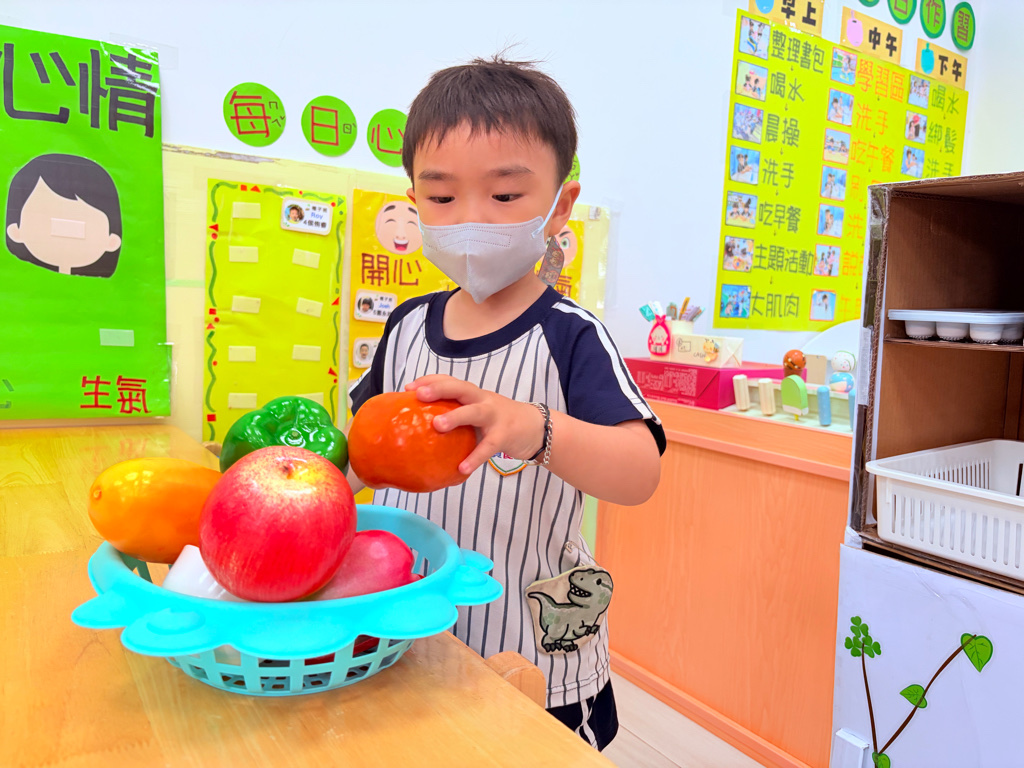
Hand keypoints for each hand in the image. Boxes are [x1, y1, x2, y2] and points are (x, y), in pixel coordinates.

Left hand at [405, 375, 544, 474]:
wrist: (535, 427)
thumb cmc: (499, 420)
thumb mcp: (477, 412)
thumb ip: (456, 416)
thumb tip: (422, 430)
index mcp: (473, 394)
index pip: (450, 381)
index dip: (430, 381)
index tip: (409, 388)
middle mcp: (482, 400)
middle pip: (460, 388)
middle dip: (439, 389)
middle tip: (419, 395)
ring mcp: (495, 416)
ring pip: (474, 412)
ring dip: (456, 416)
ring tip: (437, 425)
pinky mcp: (505, 435)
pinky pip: (488, 447)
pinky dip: (475, 458)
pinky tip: (461, 468)